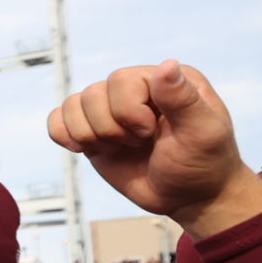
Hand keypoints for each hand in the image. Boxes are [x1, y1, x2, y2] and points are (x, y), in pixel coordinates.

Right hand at [47, 61, 261, 234]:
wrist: (191, 197)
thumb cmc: (203, 164)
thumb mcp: (202, 133)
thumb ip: (183, 99)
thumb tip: (167, 65)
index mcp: (163, 79)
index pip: (120, 80)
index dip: (127, 111)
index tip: (151, 133)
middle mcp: (135, 88)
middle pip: (93, 94)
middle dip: (111, 128)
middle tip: (138, 144)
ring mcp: (111, 110)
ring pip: (72, 106)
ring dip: (92, 136)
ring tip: (120, 149)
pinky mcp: (94, 131)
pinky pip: (57, 120)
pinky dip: (64, 135)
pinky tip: (88, 149)